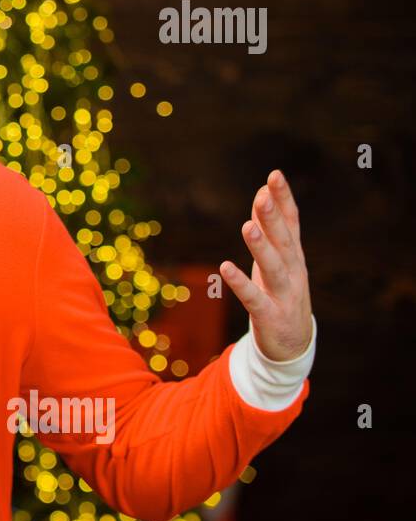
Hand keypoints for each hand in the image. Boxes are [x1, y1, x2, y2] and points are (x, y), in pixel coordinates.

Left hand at [219, 170, 313, 361]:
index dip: (284, 200)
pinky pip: (254, 298)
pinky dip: (241, 283)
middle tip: (263, 194)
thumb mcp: (278, 260)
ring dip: (261, 247)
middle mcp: (293, 272)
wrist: (292, 345)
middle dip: (273, 218)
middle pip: (284, 241)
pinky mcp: (270, 316)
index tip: (275, 175)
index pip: (292, 223)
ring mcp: (284, 295)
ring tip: (247, 226)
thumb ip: (272, 229)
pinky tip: (226, 268)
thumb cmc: (280, 293)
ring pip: (273, 268)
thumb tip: (262, 194)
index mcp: (294, 256)